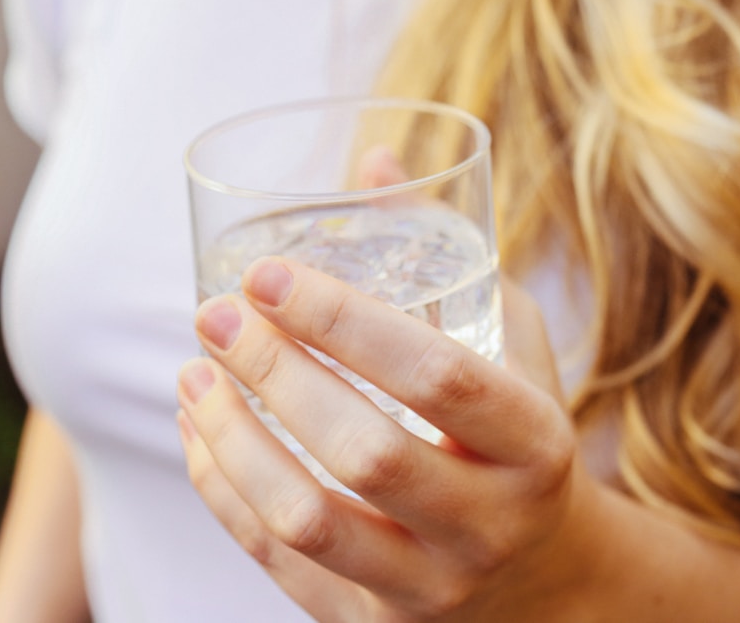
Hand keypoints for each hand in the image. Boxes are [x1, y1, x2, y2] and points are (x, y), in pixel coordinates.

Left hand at [176, 258, 603, 621]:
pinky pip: (280, 562)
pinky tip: (196, 433)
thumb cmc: (522, 443)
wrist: (549, 584)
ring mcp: (429, 587)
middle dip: (274, 372)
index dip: (345, 321)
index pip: (438, 377)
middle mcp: (487, 524)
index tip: (268, 272)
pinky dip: (224, 492)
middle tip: (215, 315)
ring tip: (191, 373)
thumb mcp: (513, 347)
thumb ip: (447, 256)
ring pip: (309, 520)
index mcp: (535, 446)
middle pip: (365, 451)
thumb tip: (373, 159)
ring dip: (232, 440)